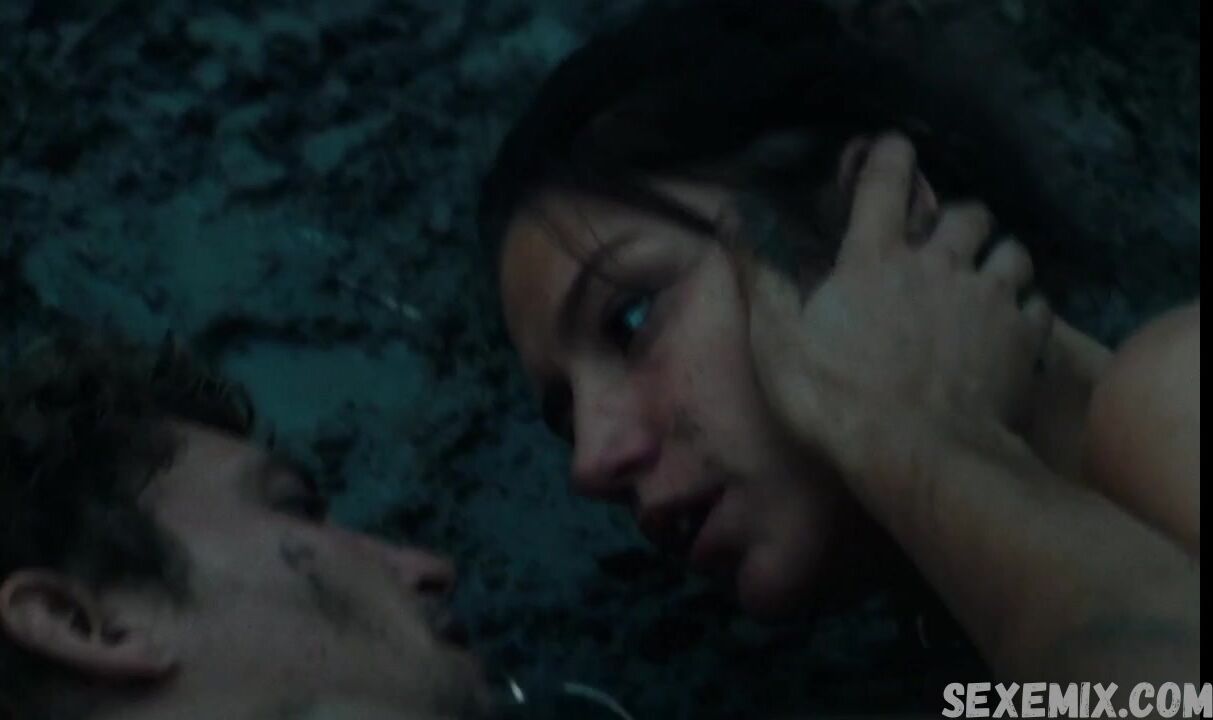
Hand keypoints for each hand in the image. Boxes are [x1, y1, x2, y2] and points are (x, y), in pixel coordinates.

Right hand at [743, 134, 1051, 478]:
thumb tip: (732, 214)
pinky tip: (1015, 325)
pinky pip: (1039, 305)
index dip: (889, 156)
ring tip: (987, 278)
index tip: (893, 146)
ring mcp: (988, 300)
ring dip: (999, 258)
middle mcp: (939, 265)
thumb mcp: (778, 341)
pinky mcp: (1023, 339)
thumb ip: (761, 274)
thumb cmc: (836, 400)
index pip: (885, 183)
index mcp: (876, 259)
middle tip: (946, 241)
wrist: (920, 456)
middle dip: (959, 219)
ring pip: (1013, 252)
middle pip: (967, 214)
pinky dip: (1028, 308)